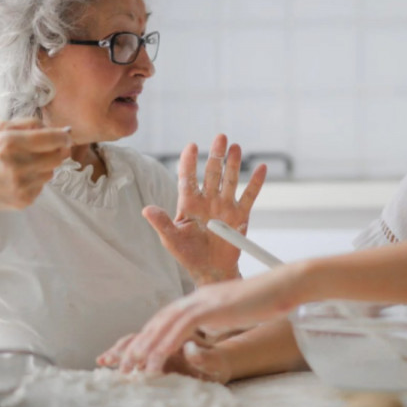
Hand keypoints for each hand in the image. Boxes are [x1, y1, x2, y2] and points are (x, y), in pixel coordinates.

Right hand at [0, 119, 71, 213]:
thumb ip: (27, 124)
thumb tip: (57, 128)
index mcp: (10, 143)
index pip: (54, 138)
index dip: (64, 136)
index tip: (65, 136)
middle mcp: (18, 165)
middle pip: (58, 156)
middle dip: (57, 150)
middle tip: (46, 149)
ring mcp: (22, 185)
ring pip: (52, 171)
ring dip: (45, 166)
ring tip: (25, 164)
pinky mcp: (25, 199)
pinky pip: (43, 185)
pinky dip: (36, 180)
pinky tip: (19, 178)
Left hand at [97, 265, 301, 373]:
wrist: (284, 285)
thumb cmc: (267, 300)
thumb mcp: (236, 311)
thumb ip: (219, 318)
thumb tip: (211, 330)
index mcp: (202, 298)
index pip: (168, 317)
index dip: (150, 335)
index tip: (137, 355)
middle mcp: (198, 297)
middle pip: (160, 319)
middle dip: (140, 343)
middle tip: (123, 365)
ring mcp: (204, 300)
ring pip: (165, 324)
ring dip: (147, 347)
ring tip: (133, 368)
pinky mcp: (212, 306)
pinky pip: (181, 326)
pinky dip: (166, 343)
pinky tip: (156, 359)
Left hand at [143, 134, 265, 284]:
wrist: (211, 270)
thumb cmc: (188, 254)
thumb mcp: (172, 240)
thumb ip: (162, 223)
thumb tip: (146, 210)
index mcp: (189, 203)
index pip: (188, 178)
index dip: (189, 162)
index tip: (191, 146)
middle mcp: (208, 200)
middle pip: (212, 173)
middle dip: (216, 155)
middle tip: (220, 137)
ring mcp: (225, 206)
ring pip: (229, 180)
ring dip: (233, 164)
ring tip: (235, 147)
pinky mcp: (240, 216)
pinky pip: (249, 196)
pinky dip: (256, 183)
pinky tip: (261, 168)